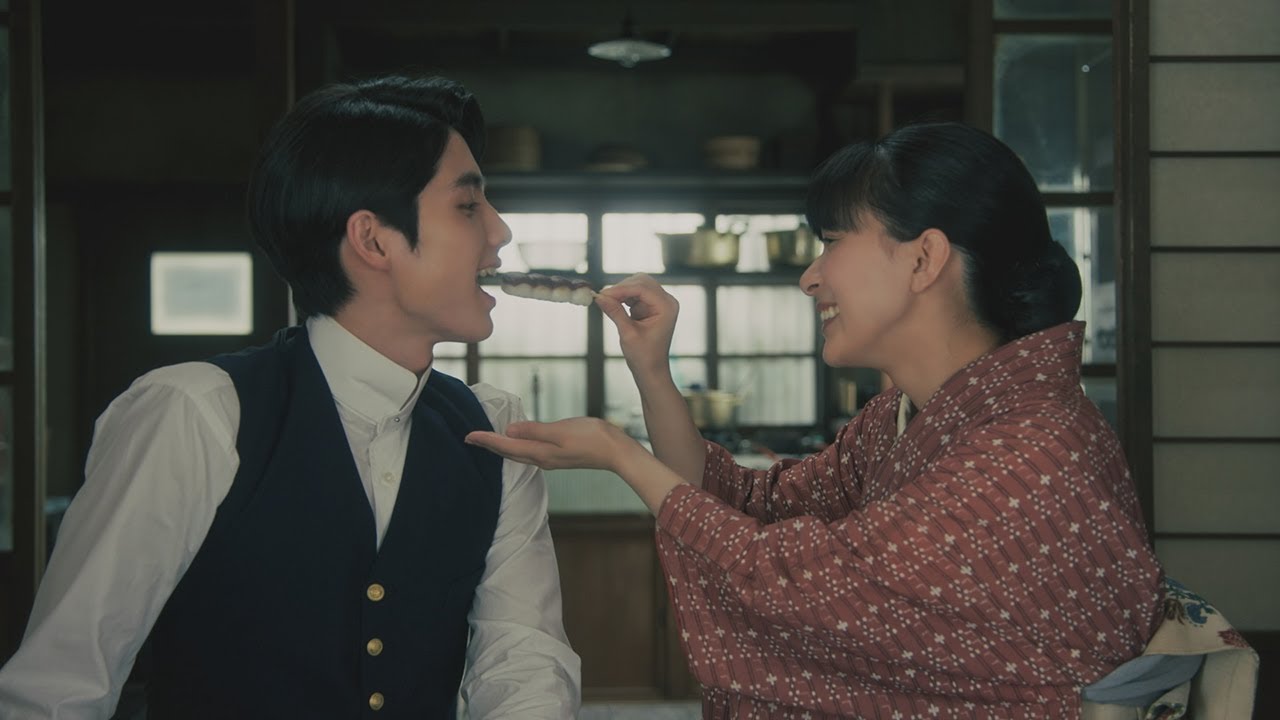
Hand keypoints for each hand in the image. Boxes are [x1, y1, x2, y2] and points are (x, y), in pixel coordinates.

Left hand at [467, 416, 688, 515]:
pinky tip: (517, 442)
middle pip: (508, 453)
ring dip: (501, 447)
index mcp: (540, 453)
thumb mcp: (562, 431)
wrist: (617, 452)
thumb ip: (535, 430)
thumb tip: (509, 430)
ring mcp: (551, 458)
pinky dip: (517, 446)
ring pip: (518, 453)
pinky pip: (529, 452)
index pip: (506, 447)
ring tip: (488, 441)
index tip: (467, 436)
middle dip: (489, 446)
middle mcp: (542, 459)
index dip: (486, 441)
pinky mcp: (559, 455)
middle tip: (470, 439)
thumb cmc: (593, 438)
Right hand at [595, 274, 679, 380]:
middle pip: (641, 281)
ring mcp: (660, 303)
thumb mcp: (628, 333)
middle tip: (603, 298)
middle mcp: (666, 301)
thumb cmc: (644, 356)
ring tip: (606, 302)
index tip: (602, 294)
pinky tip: (613, 304)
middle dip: (621, 288)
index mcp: (666, 307)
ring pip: (637, 285)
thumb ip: (615, 312)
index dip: (621, 289)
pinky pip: (635, 294)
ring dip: (621, 292)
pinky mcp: (651, 306)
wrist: (651, 370)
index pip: (642, 288)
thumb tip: (599, 296)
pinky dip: (623, 297)